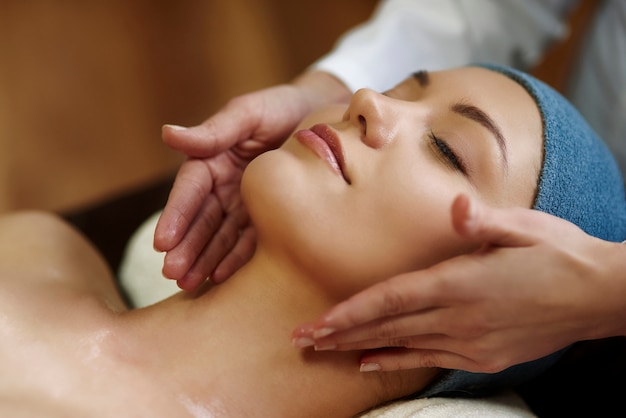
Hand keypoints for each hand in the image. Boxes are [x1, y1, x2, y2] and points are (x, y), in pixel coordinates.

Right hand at [154, 71, 350, 289]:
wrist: (325, 117)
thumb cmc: (282, 107)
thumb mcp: (249, 113)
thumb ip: (215, 130)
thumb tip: (167, 134)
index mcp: (213, 160)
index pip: (189, 191)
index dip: (175, 215)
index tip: (162, 242)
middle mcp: (224, 187)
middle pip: (201, 220)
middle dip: (186, 247)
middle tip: (173, 273)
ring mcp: (245, 206)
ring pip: (220, 237)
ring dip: (203, 260)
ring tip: (189, 284)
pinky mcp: (268, 219)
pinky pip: (250, 243)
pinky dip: (235, 260)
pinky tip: (222, 278)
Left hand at [292, 194, 625, 371]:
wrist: (601, 295)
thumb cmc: (560, 252)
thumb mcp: (524, 226)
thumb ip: (483, 221)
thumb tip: (456, 208)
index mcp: (461, 282)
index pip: (391, 298)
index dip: (350, 311)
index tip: (316, 322)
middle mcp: (460, 317)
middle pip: (387, 325)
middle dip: (340, 333)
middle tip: (301, 339)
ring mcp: (471, 342)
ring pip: (402, 345)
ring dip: (360, 347)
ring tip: (325, 350)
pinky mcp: (484, 356)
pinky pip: (429, 360)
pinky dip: (396, 361)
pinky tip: (371, 363)